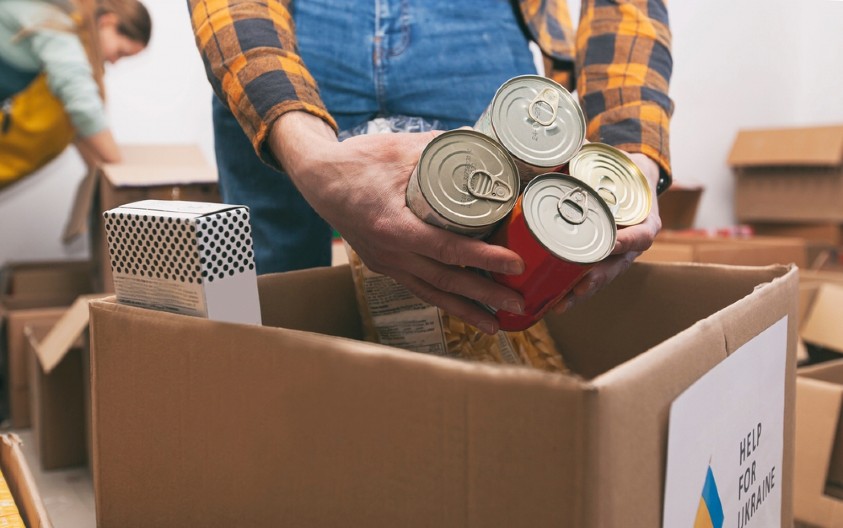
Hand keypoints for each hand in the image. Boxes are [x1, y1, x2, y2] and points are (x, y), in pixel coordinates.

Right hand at [268, 111, 525, 333]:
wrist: (317, 180)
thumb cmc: (357, 162)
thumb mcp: (399, 149)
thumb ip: (441, 148)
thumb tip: (485, 145)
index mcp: (394, 226)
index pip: (447, 248)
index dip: (484, 258)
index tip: (514, 264)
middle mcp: (390, 253)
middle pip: (445, 280)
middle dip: (484, 295)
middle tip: (518, 302)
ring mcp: (386, 263)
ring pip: (431, 292)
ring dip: (466, 309)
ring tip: (497, 324)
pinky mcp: (385, 265)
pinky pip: (418, 288)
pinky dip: (443, 301)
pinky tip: (465, 310)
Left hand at [553, 152, 662, 313]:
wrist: (631, 180)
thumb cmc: (621, 172)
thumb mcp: (613, 161)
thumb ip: (589, 152)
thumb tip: (564, 142)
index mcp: (645, 221)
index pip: (642, 234)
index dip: (628, 241)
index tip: (613, 244)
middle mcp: (633, 244)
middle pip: (617, 266)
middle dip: (597, 278)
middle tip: (579, 286)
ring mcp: (618, 257)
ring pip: (602, 279)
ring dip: (581, 293)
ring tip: (561, 305)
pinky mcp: (602, 262)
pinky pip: (589, 280)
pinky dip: (573, 292)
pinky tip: (554, 304)